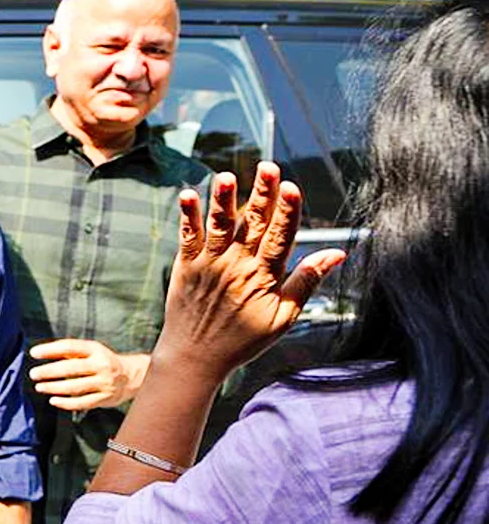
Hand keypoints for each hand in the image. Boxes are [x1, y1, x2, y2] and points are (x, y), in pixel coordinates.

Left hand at [28, 340, 146, 409]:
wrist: (130, 376)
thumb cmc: (102, 361)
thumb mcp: (91, 350)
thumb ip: (70, 351)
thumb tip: (42, 353)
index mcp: (95, 350)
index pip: (70, 347)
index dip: (50, 350)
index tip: (34, 353)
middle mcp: (101, 365)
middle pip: (71, 368)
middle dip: (49, 371)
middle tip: (33, 373)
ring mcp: (103, 383)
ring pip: (75, 387)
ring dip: (54, 387)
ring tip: (39, 387)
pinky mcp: (104, 398)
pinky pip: (82, 402)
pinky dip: (66, 403)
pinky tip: (53, 400)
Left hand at [157, 161, 345, 382]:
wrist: (195, 357)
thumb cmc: (242, 340)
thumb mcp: (283, 317)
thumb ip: (307, 282)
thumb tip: (337, 254)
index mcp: (264, 278)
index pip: (279, 238)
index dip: (286, 212)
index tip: (291, 187)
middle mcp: (236, 267)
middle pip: (251, 225)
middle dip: (261, 194)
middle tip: (267, 167)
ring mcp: (209, 265)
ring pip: (219, 226)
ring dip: (223, 201)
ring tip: (225, 177)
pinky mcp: (186, 266)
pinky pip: (187, 237)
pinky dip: (188, 216)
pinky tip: (188, 194)